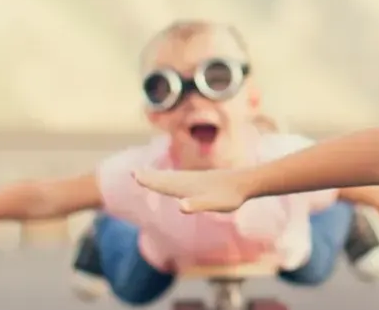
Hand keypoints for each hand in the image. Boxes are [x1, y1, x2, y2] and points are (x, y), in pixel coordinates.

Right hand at [134, 168, 249, 212]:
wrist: (246, 182)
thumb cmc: (230, 196)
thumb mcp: (214, 204)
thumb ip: (197, 205)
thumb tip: (180, 206)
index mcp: (187, 187)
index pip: (164, 184)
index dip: (149, 181)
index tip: (134, 175)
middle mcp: (188, 180)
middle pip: (164, 179)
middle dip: (148, 177)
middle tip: (133, 172)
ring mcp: (194, 179)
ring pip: (171, 178)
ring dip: (157, 176)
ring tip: (145, 173)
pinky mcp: (201, 180)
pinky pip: (180, 179)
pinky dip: (170, 178)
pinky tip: (171, 180)